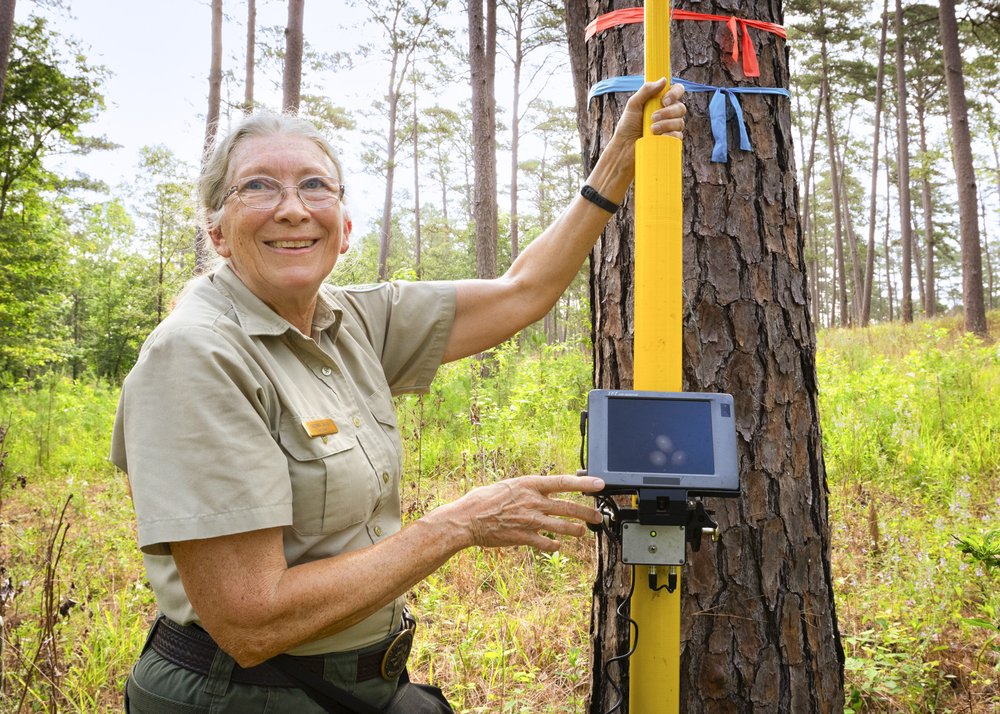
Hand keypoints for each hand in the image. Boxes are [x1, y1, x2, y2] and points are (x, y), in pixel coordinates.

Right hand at [439, 475, 604, 551]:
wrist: (467, 519)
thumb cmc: (483, 500)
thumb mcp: (508, 485)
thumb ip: (527, 488)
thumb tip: (541, 489)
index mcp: (529, 484)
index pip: (563, 482)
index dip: (584, 483)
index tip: (599, 484)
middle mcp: (533, 501)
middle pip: (568, 507)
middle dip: (587, 512)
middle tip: (598, 515)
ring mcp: (530, 520)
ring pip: (562, 527)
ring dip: (576, 530)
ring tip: (583, 532)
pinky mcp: (524, 537)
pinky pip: (546, 543)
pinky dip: (553, 546)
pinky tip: (556, 546)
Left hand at [614, 79, 686, 143]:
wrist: (624, 147)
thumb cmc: (627, 125)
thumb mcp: (633, 105)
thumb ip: (646, 90)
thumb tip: (663, 80)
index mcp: (661, 101)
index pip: (677, 91)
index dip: (675, 93)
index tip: (665, 100)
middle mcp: (669, 113)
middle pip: (681, 108)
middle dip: (668, 112)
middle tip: (652, 118)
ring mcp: (671, 127)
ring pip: (680, 122)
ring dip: (666, 125)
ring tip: (651, 129)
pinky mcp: (671, 141)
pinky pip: (678, 136)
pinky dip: (669, 136)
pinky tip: (658, 137)